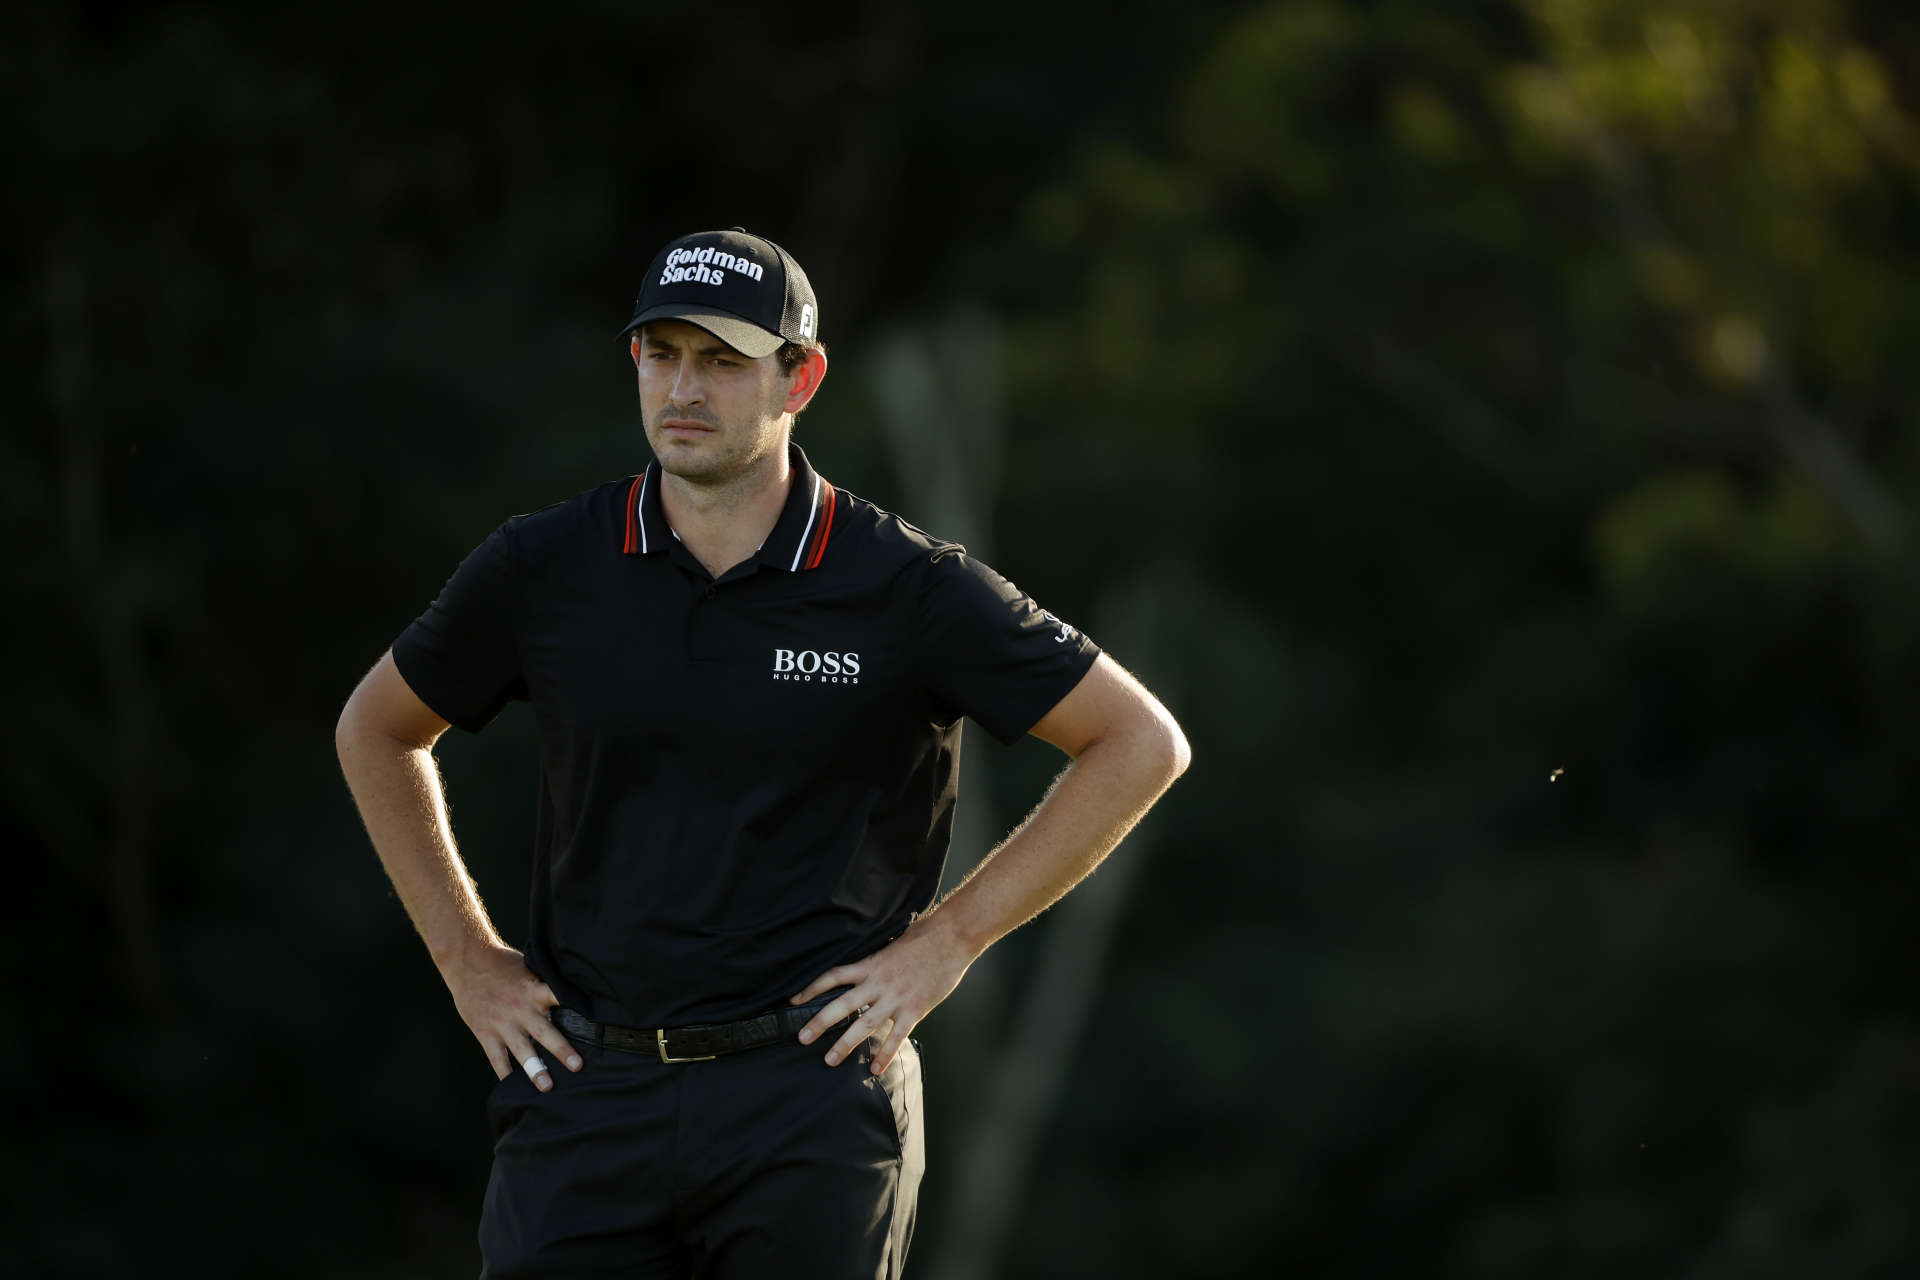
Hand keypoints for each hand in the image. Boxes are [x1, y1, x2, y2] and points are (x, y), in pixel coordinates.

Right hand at [445, 942, 581, 1091]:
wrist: (467, 962)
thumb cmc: (503, 964)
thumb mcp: (528, 967)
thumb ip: (545, 984)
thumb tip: (574, 991)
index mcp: (535, 990)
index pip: (560, 998)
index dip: (577, 1008)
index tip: (595, 1023)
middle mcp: (521, 1009)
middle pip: (545, 1032)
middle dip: (561, 1050)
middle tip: (577, 1066)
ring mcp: (503, 1023)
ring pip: (522, 1050)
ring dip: (535, 1069)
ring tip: (547, 1087)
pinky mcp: (486, 1033)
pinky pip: (497, 1059)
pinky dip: (505, 1074)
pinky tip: (514, 1089)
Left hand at [791, 915, 974, 1073]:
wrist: (952, 939)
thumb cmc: (924, 937)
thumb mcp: (892, 943)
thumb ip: (876, 959)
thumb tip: (863, 966)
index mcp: (870, 964)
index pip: (833, 976)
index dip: (811, 988)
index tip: (793, 1000)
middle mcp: (878, 983)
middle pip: (841, 1004)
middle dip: (819, 1022)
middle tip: (802, 1038)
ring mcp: (896, 998)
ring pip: (864, 1024)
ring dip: (845, 1044)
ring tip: (830, 1060)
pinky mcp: (914, 1009)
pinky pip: (896, 1036)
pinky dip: (885, 1054)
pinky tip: (875, 1070)